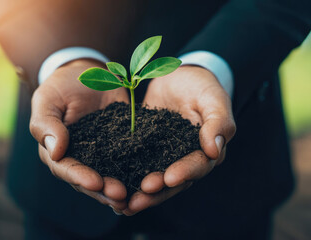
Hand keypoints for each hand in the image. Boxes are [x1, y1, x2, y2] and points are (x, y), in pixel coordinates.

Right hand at [30, 59, 128, 210]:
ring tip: (133, 196)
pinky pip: (128, 160)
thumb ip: (46, 124)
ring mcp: (102, 153)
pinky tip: (146, 181)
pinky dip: (135, 172)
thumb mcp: (47, 99)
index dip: (79, 177)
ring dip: (119, 188)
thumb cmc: (62, 86)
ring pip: (109, 176)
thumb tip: (55, 151)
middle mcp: (80, 157)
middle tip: (120, 196)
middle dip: (104, 190)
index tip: (95, 183)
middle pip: (89, 180)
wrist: (88, 73)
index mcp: (57, 150)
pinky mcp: (121, 145)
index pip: (65, 169)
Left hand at [121, 66, 235, 215]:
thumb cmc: (200, 86)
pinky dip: (128, 178)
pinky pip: (138, 166)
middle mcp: (186, 159)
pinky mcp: (148, 151)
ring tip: (123, 205)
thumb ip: (218, 122)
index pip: (198, 165)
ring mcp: (166, 157)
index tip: (168, 178)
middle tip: (138, 200)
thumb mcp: (212, 98)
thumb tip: (215, 151)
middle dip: (157, 192)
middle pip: (174, 181)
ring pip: (156, 180)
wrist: (178, 77)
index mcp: (206, 150)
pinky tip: (112, 189)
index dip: (184, 173)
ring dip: (141, 194)